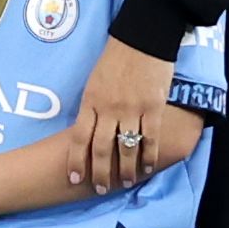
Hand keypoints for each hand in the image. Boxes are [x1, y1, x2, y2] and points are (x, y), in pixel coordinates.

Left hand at [65, 38, 176, 194]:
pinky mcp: (153, 107)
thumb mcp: (94, 80)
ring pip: (127, 147)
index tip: (74, 178)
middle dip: (101, 173)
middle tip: (101, 190)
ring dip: (126, 169)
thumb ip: (92, 104)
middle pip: (102, 149)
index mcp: (91, 101)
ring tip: (127, 182)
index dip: (76, 161)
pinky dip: (150, 156)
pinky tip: (149, 167)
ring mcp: (132, 109)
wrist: (142, 37)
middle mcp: (109, 109)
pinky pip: (151, 138)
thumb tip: (89, 128)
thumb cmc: (116, 57)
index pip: (79, 138)